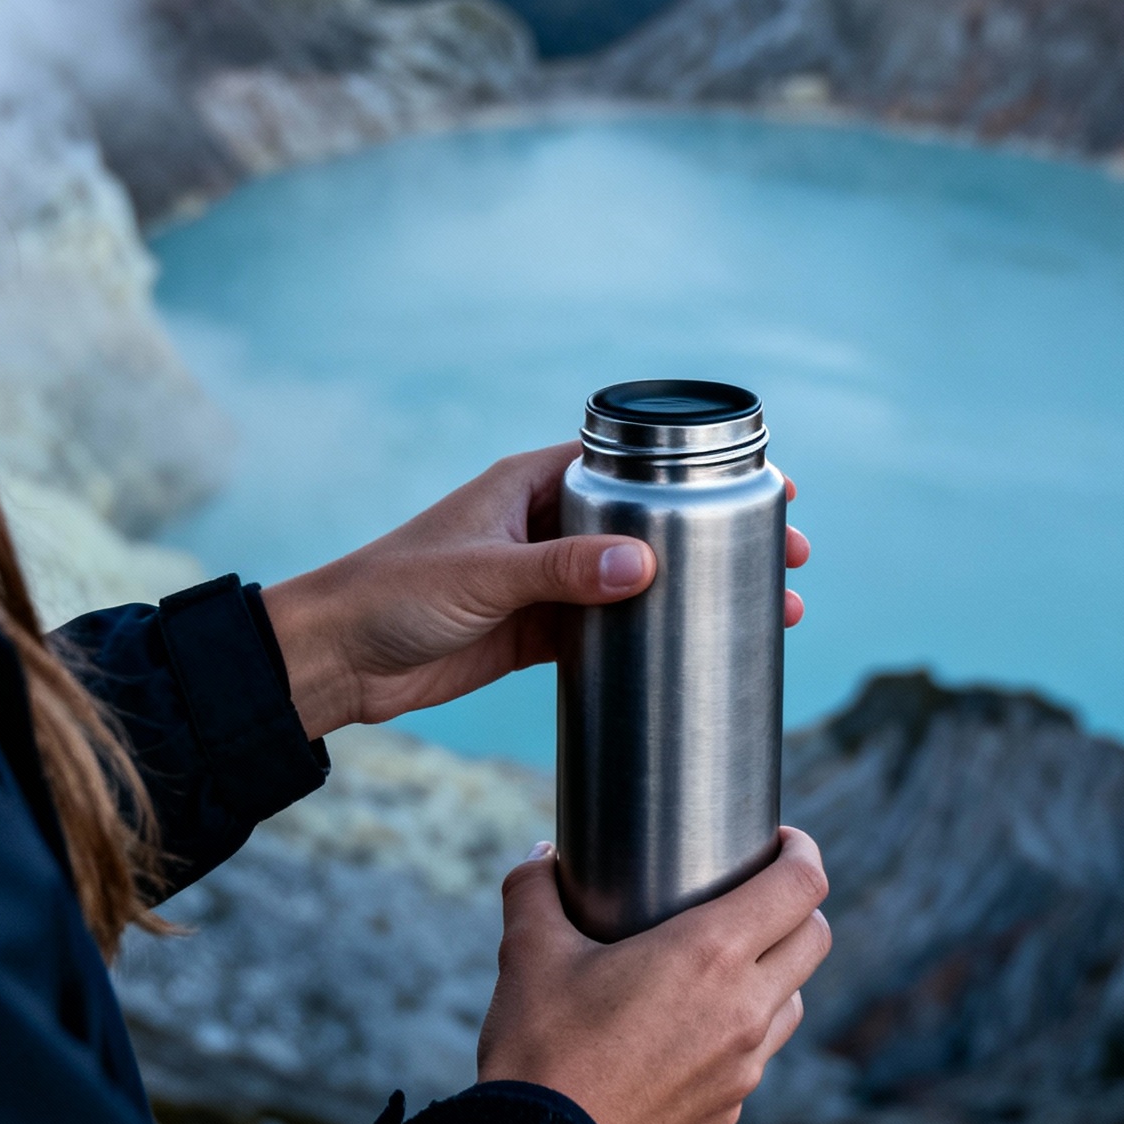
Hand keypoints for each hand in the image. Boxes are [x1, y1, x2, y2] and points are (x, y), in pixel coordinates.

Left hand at [263, 443, 810, 739]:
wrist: (335, 660)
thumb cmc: (391, 592)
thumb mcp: (482, 575)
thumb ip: (560, 571)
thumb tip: (642, 566)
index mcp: (530, 483)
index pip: (629, 463)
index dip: (696, 472)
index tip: (760, 486)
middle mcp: (543, 524)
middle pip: (649, 522)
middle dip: (717, 537)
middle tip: (788, 557)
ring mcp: (544, 580)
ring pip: (638, 579)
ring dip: (695, 590)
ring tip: (768, 610)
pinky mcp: (537, 632)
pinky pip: (609, 628)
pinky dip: (652, 634)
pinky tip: (699, 647)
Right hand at [477, 827, 830, 1123]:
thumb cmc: (541, 1050)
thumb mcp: (528, 952)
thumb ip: (535, 888)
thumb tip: (543, 853)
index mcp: (710, 954)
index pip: (802, 886)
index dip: (802, 851)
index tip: (777, 840)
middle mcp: (745, 1009)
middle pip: (815, 939)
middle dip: (796, 904)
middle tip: (754, 891)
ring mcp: (744, 1068)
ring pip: (796, 1000)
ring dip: (776, 971)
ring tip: (727, 960)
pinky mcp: (729, 1111)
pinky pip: (758, 1055)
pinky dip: (744, 1029)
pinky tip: (694, 1027)